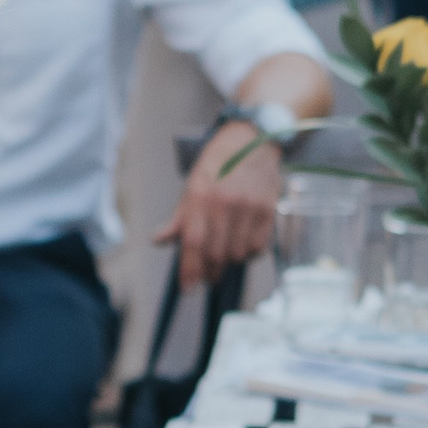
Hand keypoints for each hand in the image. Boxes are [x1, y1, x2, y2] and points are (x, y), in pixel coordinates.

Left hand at [159, 117, 284, 289]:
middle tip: (207, 276)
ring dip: (229, 262)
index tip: (188, 288)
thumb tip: (158, 241)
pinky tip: (242, 245)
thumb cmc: (219, 162)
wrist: (254, 139)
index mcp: (201, 196)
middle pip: (215, 253)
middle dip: (209, 271)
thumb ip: (178, 218)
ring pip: (237, 255)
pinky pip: (258, 248)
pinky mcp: (268, 211)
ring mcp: (249, 207)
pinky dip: (248, 254)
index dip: (189, 270)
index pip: (193, 242)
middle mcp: (225, 203)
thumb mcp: (192, 184)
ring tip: (224, 256)